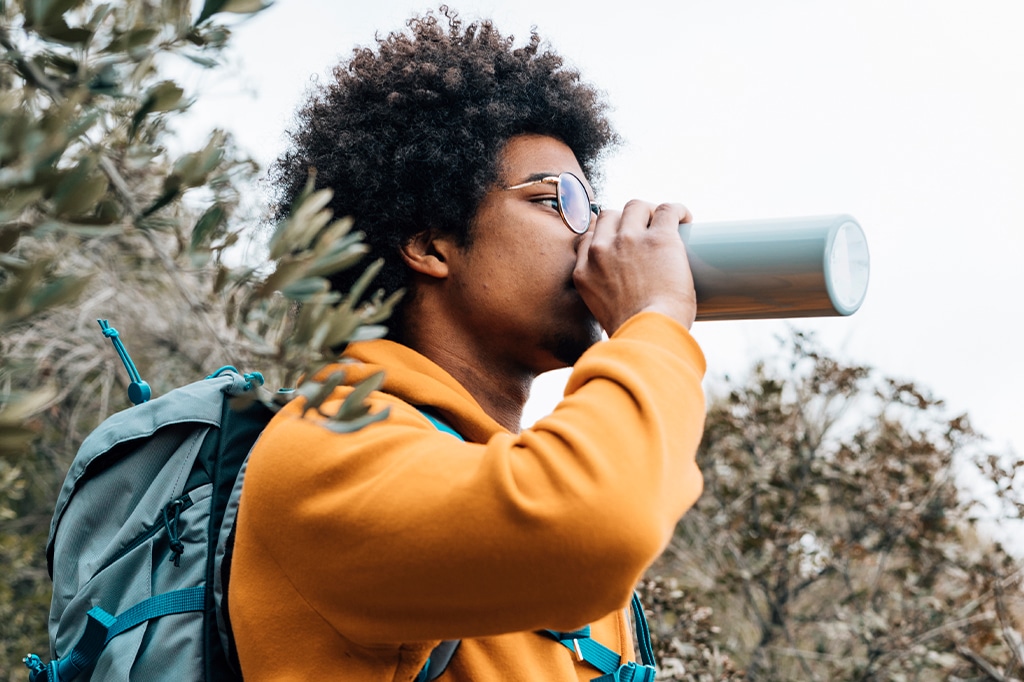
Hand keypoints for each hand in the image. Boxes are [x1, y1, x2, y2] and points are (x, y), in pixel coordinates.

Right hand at [573, 201, 696, 332]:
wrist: (648, 335)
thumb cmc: (634, 334)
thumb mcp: (603, 314)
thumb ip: (608, 300)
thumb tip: (632, 303)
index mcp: (585, 271)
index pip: (588, 238)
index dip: (605, 235)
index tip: (620, 242)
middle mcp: (602, 251)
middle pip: (611, 216)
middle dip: (627, 220)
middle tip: (646, 232)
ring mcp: (629, 241)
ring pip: (637, 207)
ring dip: (650, 212)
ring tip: (666, 224)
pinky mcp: (659, 238)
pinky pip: (667, 209)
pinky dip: (677, 210)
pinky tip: (684, 218)